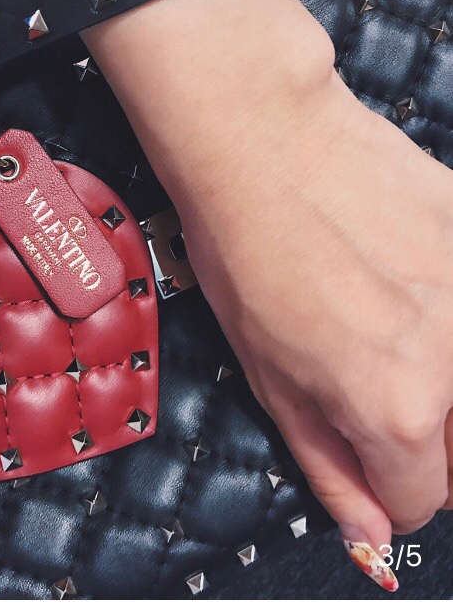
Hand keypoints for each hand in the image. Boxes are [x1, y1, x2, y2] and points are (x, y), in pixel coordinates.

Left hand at [82, 0, 452, 591]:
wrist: (266, 146)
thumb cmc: (245, 252)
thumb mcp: (267, 378)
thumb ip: (328, 464)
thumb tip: (366, 532)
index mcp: (395, 406)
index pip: (416, 505)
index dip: (379, 489)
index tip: (361, 460)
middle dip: (418, 449)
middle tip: (369, 396)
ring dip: (438, 386)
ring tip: (386, 336)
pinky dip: (444, 320)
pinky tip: (404, 286)